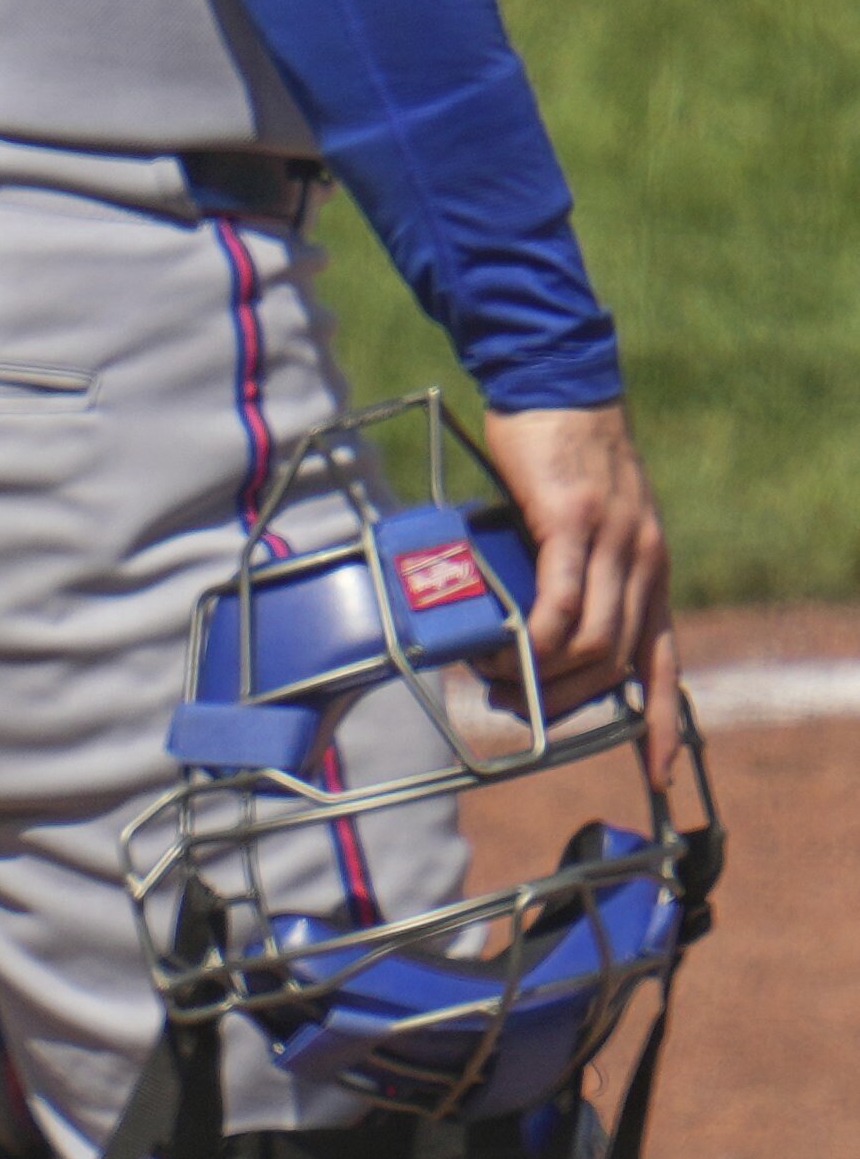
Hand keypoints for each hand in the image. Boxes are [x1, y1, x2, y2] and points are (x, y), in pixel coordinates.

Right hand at [480, 401, 681, 775]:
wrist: (559, 385)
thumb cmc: (560, 452)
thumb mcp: (585, 522)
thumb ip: (572, 566)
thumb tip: (526, 614)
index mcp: (650, 569)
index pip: (664, 663)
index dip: (659, 724)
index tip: (655, 773)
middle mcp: (643, 563)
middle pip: (618, 663)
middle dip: (564, 700)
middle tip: (512, 703)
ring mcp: (612, 543)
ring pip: (593, 641)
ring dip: (541, 672)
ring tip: (494, 672)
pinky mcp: (572, 522)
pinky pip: (562, 599)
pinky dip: (538, 635)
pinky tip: (508, 645)